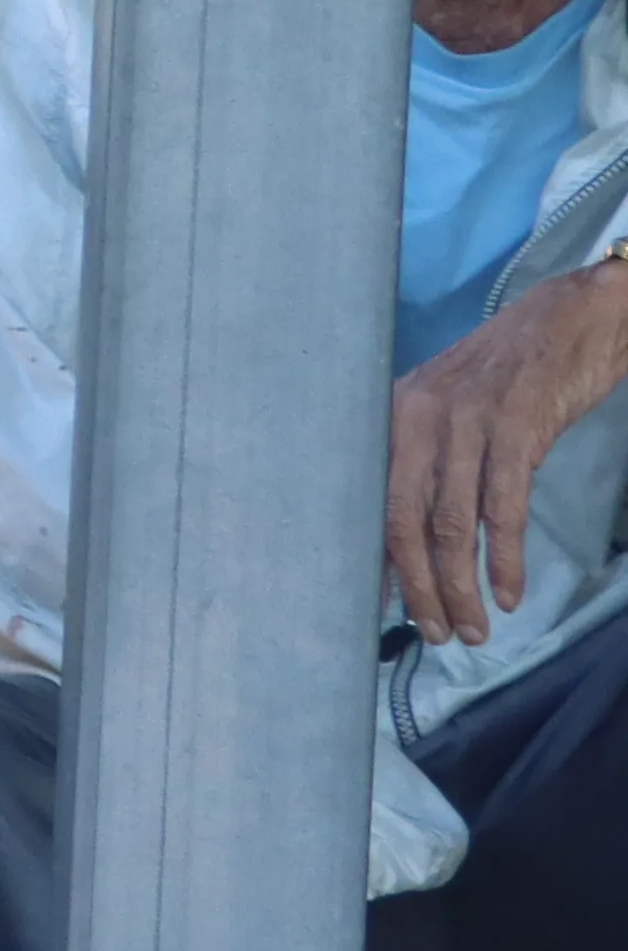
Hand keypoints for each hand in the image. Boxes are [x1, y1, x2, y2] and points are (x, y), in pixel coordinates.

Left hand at [388, 261, 627, 641]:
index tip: (382, 610)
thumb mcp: (457, 409)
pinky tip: (510, 593)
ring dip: (461, 586)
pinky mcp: (517, 427)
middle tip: (437, 634)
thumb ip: (438, 463)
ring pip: (452, 524)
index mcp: (396, 416)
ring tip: (475, 629)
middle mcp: (418, 417)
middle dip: (418, 588)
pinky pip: (504, 508)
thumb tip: (422, 538)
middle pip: (404, 522)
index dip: (378, 561)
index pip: (374, 502)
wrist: (577, 315)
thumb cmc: (516, 370)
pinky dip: (506, 559)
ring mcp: (466, 421)